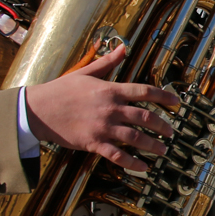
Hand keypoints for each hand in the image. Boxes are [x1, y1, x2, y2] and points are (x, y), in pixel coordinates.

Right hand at [24, 44, 178, 172]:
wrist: (37, 109)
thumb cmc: (60, 90)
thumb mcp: (85, 72)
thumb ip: (107, 62)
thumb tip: (122, 48)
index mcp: (110, 90)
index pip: (144, 91)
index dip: (163, 96)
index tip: (176, 102)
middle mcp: (111, 108)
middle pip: (145, 117)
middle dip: (162, 125)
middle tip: (171, 131)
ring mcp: (103, 127)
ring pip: (136, 137)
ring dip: (153, 145)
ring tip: (163, 150)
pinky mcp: (93, 143)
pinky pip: (117, 155)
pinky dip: (133, 162)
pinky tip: (143, 167)